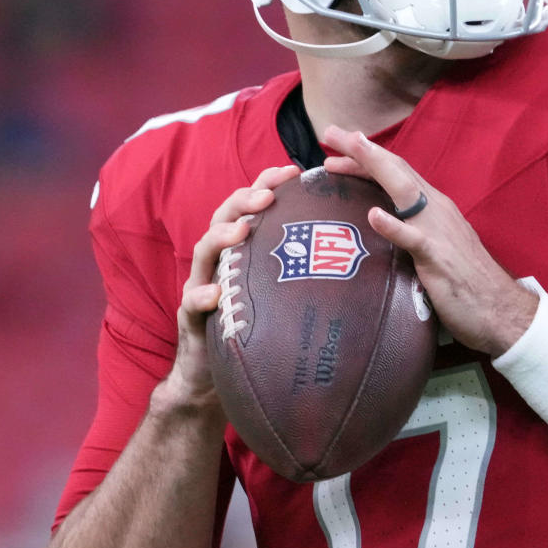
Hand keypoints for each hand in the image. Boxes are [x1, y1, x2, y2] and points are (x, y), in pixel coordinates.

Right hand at [158, 164, 300, 413]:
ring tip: (241, 232)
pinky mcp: (192, 319)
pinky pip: (191, 304)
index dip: (267, 185)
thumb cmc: (258, 330)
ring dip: (221, 238)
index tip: (292, 171)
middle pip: (224, 219)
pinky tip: (216, 296)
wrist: (215, 377)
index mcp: (242, 251)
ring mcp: (202, 287)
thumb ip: (304, 272)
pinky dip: (202, 297)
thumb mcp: (283, 294)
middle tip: (268, 196)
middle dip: (244, 202)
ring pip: (204, 253)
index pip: (251, 208)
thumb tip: (356, 254)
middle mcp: (219, 263)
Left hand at [322, 127, 536, 357]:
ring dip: (375, 168)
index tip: (338, 147)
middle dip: (362, 151)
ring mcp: (438, 232)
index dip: (368, 157)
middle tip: (330, 133)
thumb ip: (414, 231)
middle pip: (396, 171)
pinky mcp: (439, 259)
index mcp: (434, 207)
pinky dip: (394, 226)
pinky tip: (374, 215)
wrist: (500, 310)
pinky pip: (415, 239)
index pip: (397, 173)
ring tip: (349, 152)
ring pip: (405, 192)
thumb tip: (387, 226)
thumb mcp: (436, 246)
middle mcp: (435, 210)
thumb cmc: (466, 282)